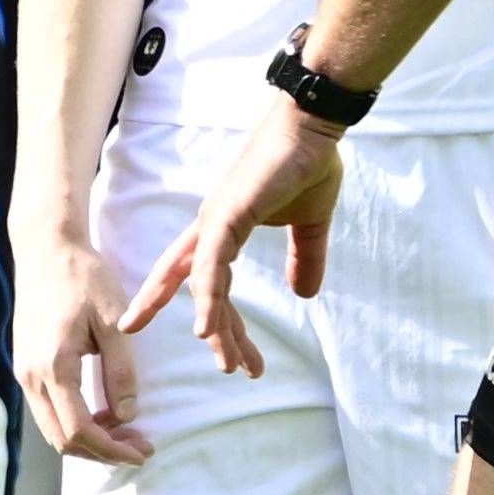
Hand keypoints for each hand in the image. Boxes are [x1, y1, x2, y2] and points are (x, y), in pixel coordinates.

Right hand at [13, 232, 150, 463]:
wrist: (46, 248)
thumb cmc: (83, 277)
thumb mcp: (113, 321)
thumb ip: (120, 372)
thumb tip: (127, 415)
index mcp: (53, 366)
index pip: (79, 431)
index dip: (112, 450)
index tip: (143, 451)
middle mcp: (31, 376)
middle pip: (62, 439)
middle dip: (102, 452)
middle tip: (140, 446)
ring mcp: (23, 372)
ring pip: (52, 428)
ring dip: (88, 439)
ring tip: (126, 432)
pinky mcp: (25, 365)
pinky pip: (48, 410)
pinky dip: (75, 422)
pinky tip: (102, 413)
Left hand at [118, 102, 346, 377]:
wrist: (315, 126)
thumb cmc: (308, 163)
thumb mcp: (308, 224)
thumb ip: (303, 259)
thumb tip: (305, 295)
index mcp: (223, 227)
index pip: (193, 272)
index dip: (179, 302)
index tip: (192, 339)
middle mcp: (211, 227)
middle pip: (197, 289)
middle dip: (214, 331)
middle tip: (229, 368)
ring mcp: (216, 221)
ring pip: (203, 286)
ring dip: (217, 327)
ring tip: (227, 363)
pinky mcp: (228, 215)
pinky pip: (211, 266)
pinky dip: (209, 298)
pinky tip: (208, 328)